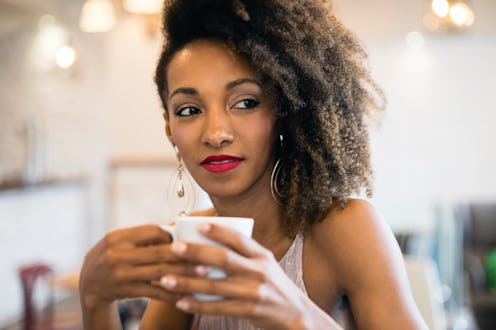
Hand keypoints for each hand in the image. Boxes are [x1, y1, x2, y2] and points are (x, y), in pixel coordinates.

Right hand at [79, 224, 198, 309]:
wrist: (88, 284)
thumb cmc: (112, 256)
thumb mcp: (119, 241)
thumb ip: (143, 236)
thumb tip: (176, 228)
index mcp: (118, 237)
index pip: (152, 231)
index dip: (171, 235)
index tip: (186, 238)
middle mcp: (118, 255)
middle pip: (159, 252)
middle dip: (185, 254)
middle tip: (206, 255)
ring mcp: (122, 274)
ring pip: (160, 272)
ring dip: (185, 273)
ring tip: (204, 272)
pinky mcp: (127, 291)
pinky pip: (155, 292)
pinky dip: (173, 292)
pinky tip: (188, 292)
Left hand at [158, 223, 311, 329]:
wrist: (295, 314)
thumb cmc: (272, 285)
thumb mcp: (265, 263)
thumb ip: (244, 253)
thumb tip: (209, 239)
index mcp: (261, 255)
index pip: (238, 238)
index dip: (218, 230)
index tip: (197, 225)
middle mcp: (259, 271)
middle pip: (223, 258)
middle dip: (196, 252)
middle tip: (174, 249)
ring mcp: (254, 291)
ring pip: (215, 285)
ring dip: (188, 283)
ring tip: (166, 279)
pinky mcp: (249, 310)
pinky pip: (219, 307)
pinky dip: (198, 305)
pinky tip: (181, 302)